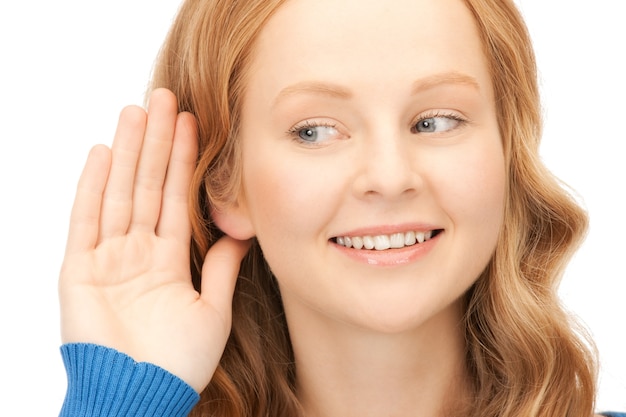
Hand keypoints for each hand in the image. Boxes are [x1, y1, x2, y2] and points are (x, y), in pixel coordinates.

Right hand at [59, 88, 248, 391]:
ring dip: (127, 152)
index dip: (184, 161)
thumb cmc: (178, 364)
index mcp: (168, 260)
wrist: (143, 397)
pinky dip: (90, 187)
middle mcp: (137, 252)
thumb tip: (243, 232)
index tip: (193, 123)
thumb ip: (223, 269)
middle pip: (148, 186)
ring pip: (119, 193)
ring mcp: (108, 258)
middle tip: (164, 98)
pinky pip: (84, 221)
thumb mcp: (213, 310)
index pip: (177, 198)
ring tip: (136, 112)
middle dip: (156, 143)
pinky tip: (100, 153)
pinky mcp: (79, 271)